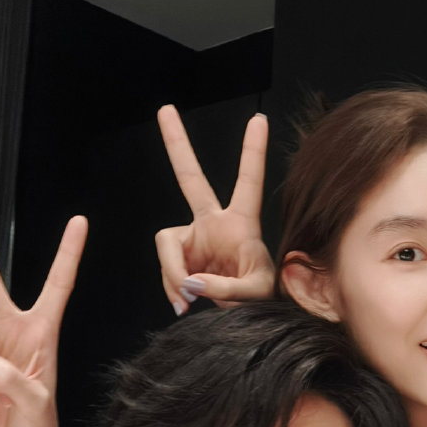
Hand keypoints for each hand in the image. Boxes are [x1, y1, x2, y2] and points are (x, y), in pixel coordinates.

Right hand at [155, 105, 274, 313]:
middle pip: (190, 179)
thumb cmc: (262, 298)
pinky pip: (168, 272)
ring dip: (175, 277)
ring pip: (169, 251)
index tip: (259, 120)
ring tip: (189, 301)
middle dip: (177, 145)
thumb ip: (225, 289)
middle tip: (165, 109)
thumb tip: (189, 284)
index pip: (249, 183)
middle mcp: (213, 223)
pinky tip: (184, 304)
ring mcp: (194, 239)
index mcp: (241, 223)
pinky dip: (172, 290)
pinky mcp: (180, 257)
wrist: (246, 317)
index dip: (253, 153)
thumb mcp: (255, 295)